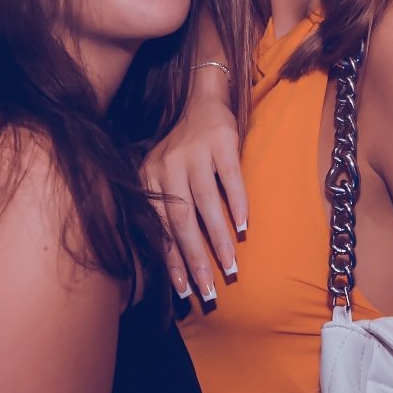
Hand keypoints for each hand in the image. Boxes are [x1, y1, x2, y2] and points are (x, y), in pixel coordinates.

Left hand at [142, 89, 246, 303]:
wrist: (202, 100)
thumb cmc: (184, 149)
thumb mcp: (164, 175)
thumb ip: (166, 209)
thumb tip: (178, 259)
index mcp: (149, 179)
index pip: (161, 228)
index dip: (171, 261)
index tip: (184, 291)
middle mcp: (166, 166)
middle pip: (181, 220)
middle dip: (194, 259)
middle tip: (208, 290)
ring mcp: (193, 152)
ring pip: (205, 203)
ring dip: (218, 238)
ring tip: (230, 267)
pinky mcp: (220, 142)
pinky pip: (229, 178)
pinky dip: (237, 203)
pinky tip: (243, 227)